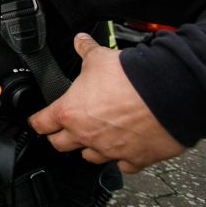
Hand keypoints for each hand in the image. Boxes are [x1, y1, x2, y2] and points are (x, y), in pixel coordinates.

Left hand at [29, 33, 186, 173]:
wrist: (168, 93)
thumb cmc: (130, 77)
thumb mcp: (99, 57)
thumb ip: (85, 50)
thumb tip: (80, 40)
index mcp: (70, 112)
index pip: (41, 123)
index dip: (37, 121)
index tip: (38, 121)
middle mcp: (87, 135)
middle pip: (60, 145)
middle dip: (60, 137)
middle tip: (64, 129)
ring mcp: (111, 150)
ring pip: (90, 157)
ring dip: (89, 148)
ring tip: (94, 137)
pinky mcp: (136, 158)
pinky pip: (123, 166)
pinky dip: (123, 159)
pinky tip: (125, 149)